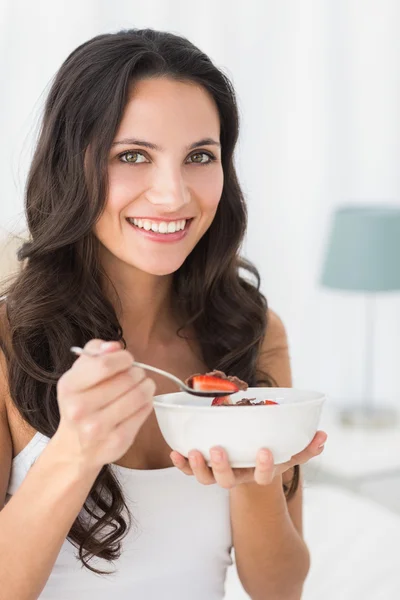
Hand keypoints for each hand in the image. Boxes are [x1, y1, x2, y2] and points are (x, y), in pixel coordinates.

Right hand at [54, 339, 155, 472]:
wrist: (74, 448)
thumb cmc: (80, 402)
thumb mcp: (79, 373)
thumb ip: (95, 352)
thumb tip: (114, 346)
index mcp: (69, 386)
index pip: (105, 364)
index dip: (123, 358)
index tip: (127, 360)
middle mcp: (79, 409)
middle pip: (127, 379)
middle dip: (138, 372)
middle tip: (137, 375)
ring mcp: (98, 428)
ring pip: (139, 396)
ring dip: (147, 386)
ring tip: (143, 386)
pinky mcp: (117, 442)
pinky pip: (144, 412)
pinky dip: (147, 404)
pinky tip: (140, 404)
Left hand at [170, 430, 326, 487]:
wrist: (248, 469)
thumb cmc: (269, 455)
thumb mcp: (288, 453)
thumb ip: (306, 447)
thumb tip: (324, 436)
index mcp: (257, 474)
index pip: (263, 477)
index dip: (264, 467)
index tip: (265, 451)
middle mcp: (237, 477)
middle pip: (227, 481)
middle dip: (222, 467)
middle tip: (218, 449)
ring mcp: (218, 475)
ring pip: (206, 479)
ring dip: (199, 467)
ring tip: (195, 451)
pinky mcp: (202, 469)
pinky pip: (189, 470)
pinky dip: (181, 464)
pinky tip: (175, 452)